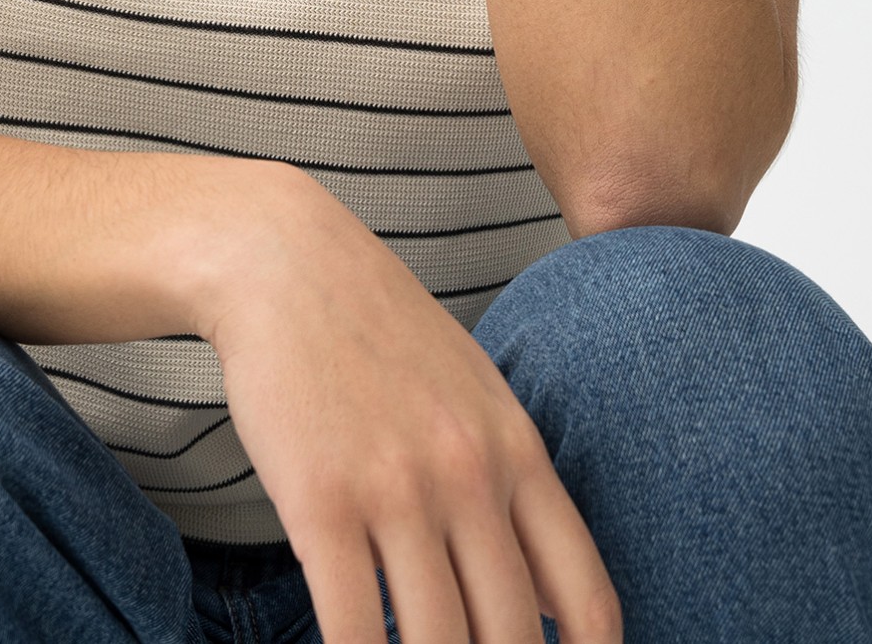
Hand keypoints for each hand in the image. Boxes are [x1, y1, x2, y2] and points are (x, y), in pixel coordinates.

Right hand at [202, 179, 622, 643]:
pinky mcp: (323, 504)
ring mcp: (399, 492)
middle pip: (511, 639)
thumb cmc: (378, 331)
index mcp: (517, 452)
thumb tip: (557, 606)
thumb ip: (516, 490)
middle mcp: (471, 476)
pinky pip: (354, 631)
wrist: (285, 265)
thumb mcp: (473, 394)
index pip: (586, 599)